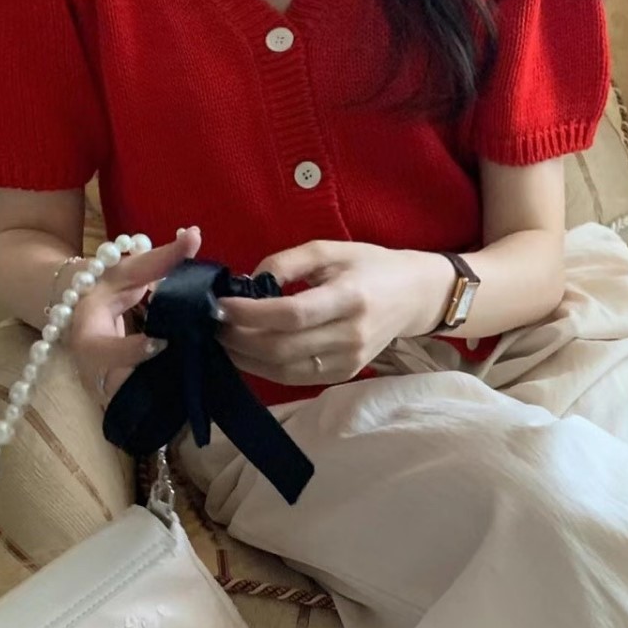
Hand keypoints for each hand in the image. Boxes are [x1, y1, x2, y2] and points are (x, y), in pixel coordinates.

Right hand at [68, 226, 201, 403]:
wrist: (77, 309)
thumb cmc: (102, 285)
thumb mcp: (128, 270)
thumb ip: (162, 258)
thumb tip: (194, 234)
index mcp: (85, 336)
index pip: (102, 352)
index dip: (131, 352)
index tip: (160, 343)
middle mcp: (90, 370)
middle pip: (120, 388)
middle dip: (153, 383)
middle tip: (189, 371)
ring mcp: (103, 391)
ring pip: (133, 404)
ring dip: (164, 396)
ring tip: (194, 381)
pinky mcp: (118, 402)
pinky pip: (142, 408)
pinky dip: (165, 401)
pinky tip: (188, 389)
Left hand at [217, 241, 452, 385]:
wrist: (415, 296)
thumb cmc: (371, 266)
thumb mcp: (331, 249)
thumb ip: (288, 262)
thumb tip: (248, 283)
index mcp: (350, 297)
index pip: (292, 314)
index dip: (250, 313)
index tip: (221, 304)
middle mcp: (350, 334)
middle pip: (283, 348)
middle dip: (239, 338)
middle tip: (213, 324)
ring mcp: (349, 360)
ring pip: (284, 369)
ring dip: (246, 358)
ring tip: (223, 339)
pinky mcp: (345, 374)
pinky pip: (295, 377)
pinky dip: (264, 368)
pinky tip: (246, 353)